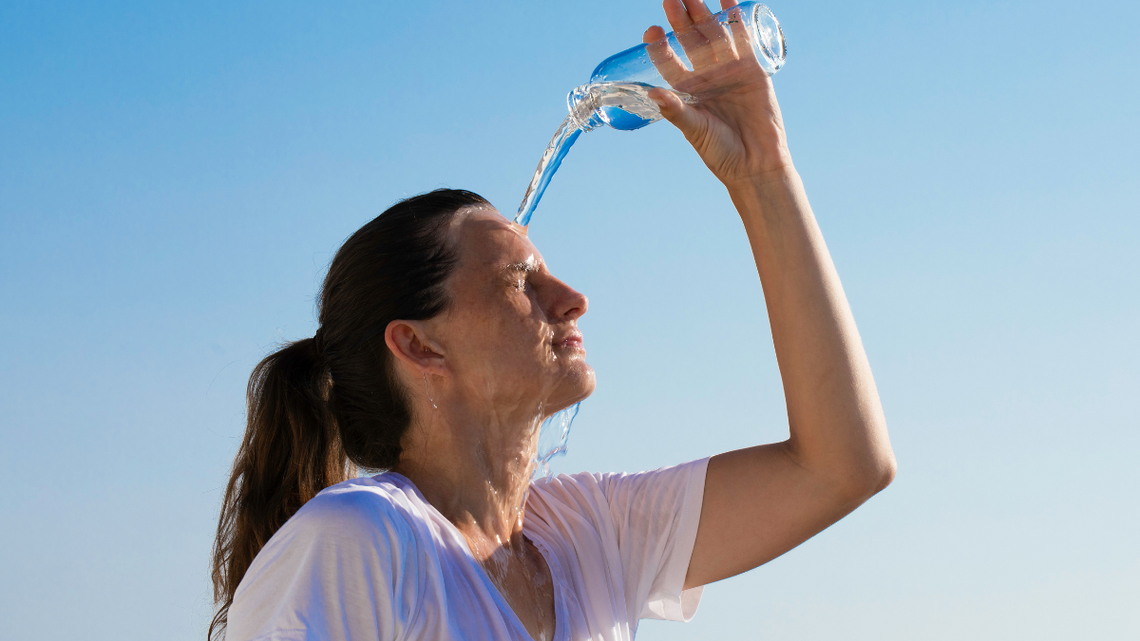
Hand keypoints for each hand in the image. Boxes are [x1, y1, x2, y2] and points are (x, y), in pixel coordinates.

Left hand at [644, 0, 793, 187]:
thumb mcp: (694, 130)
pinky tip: (728, 0)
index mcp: (687, 91)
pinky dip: (736, 19)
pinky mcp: (752, 69)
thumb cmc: (720, 152)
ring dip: (704, 13)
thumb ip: (675, 110)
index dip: (659, 47)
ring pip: (714, 35)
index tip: (651, 32)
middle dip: (680, 20)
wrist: (756, 163)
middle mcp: (706, 77)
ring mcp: (729, 70)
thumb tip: (652, 93)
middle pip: (691, 41)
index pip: (669, 62)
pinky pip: (742, 39)